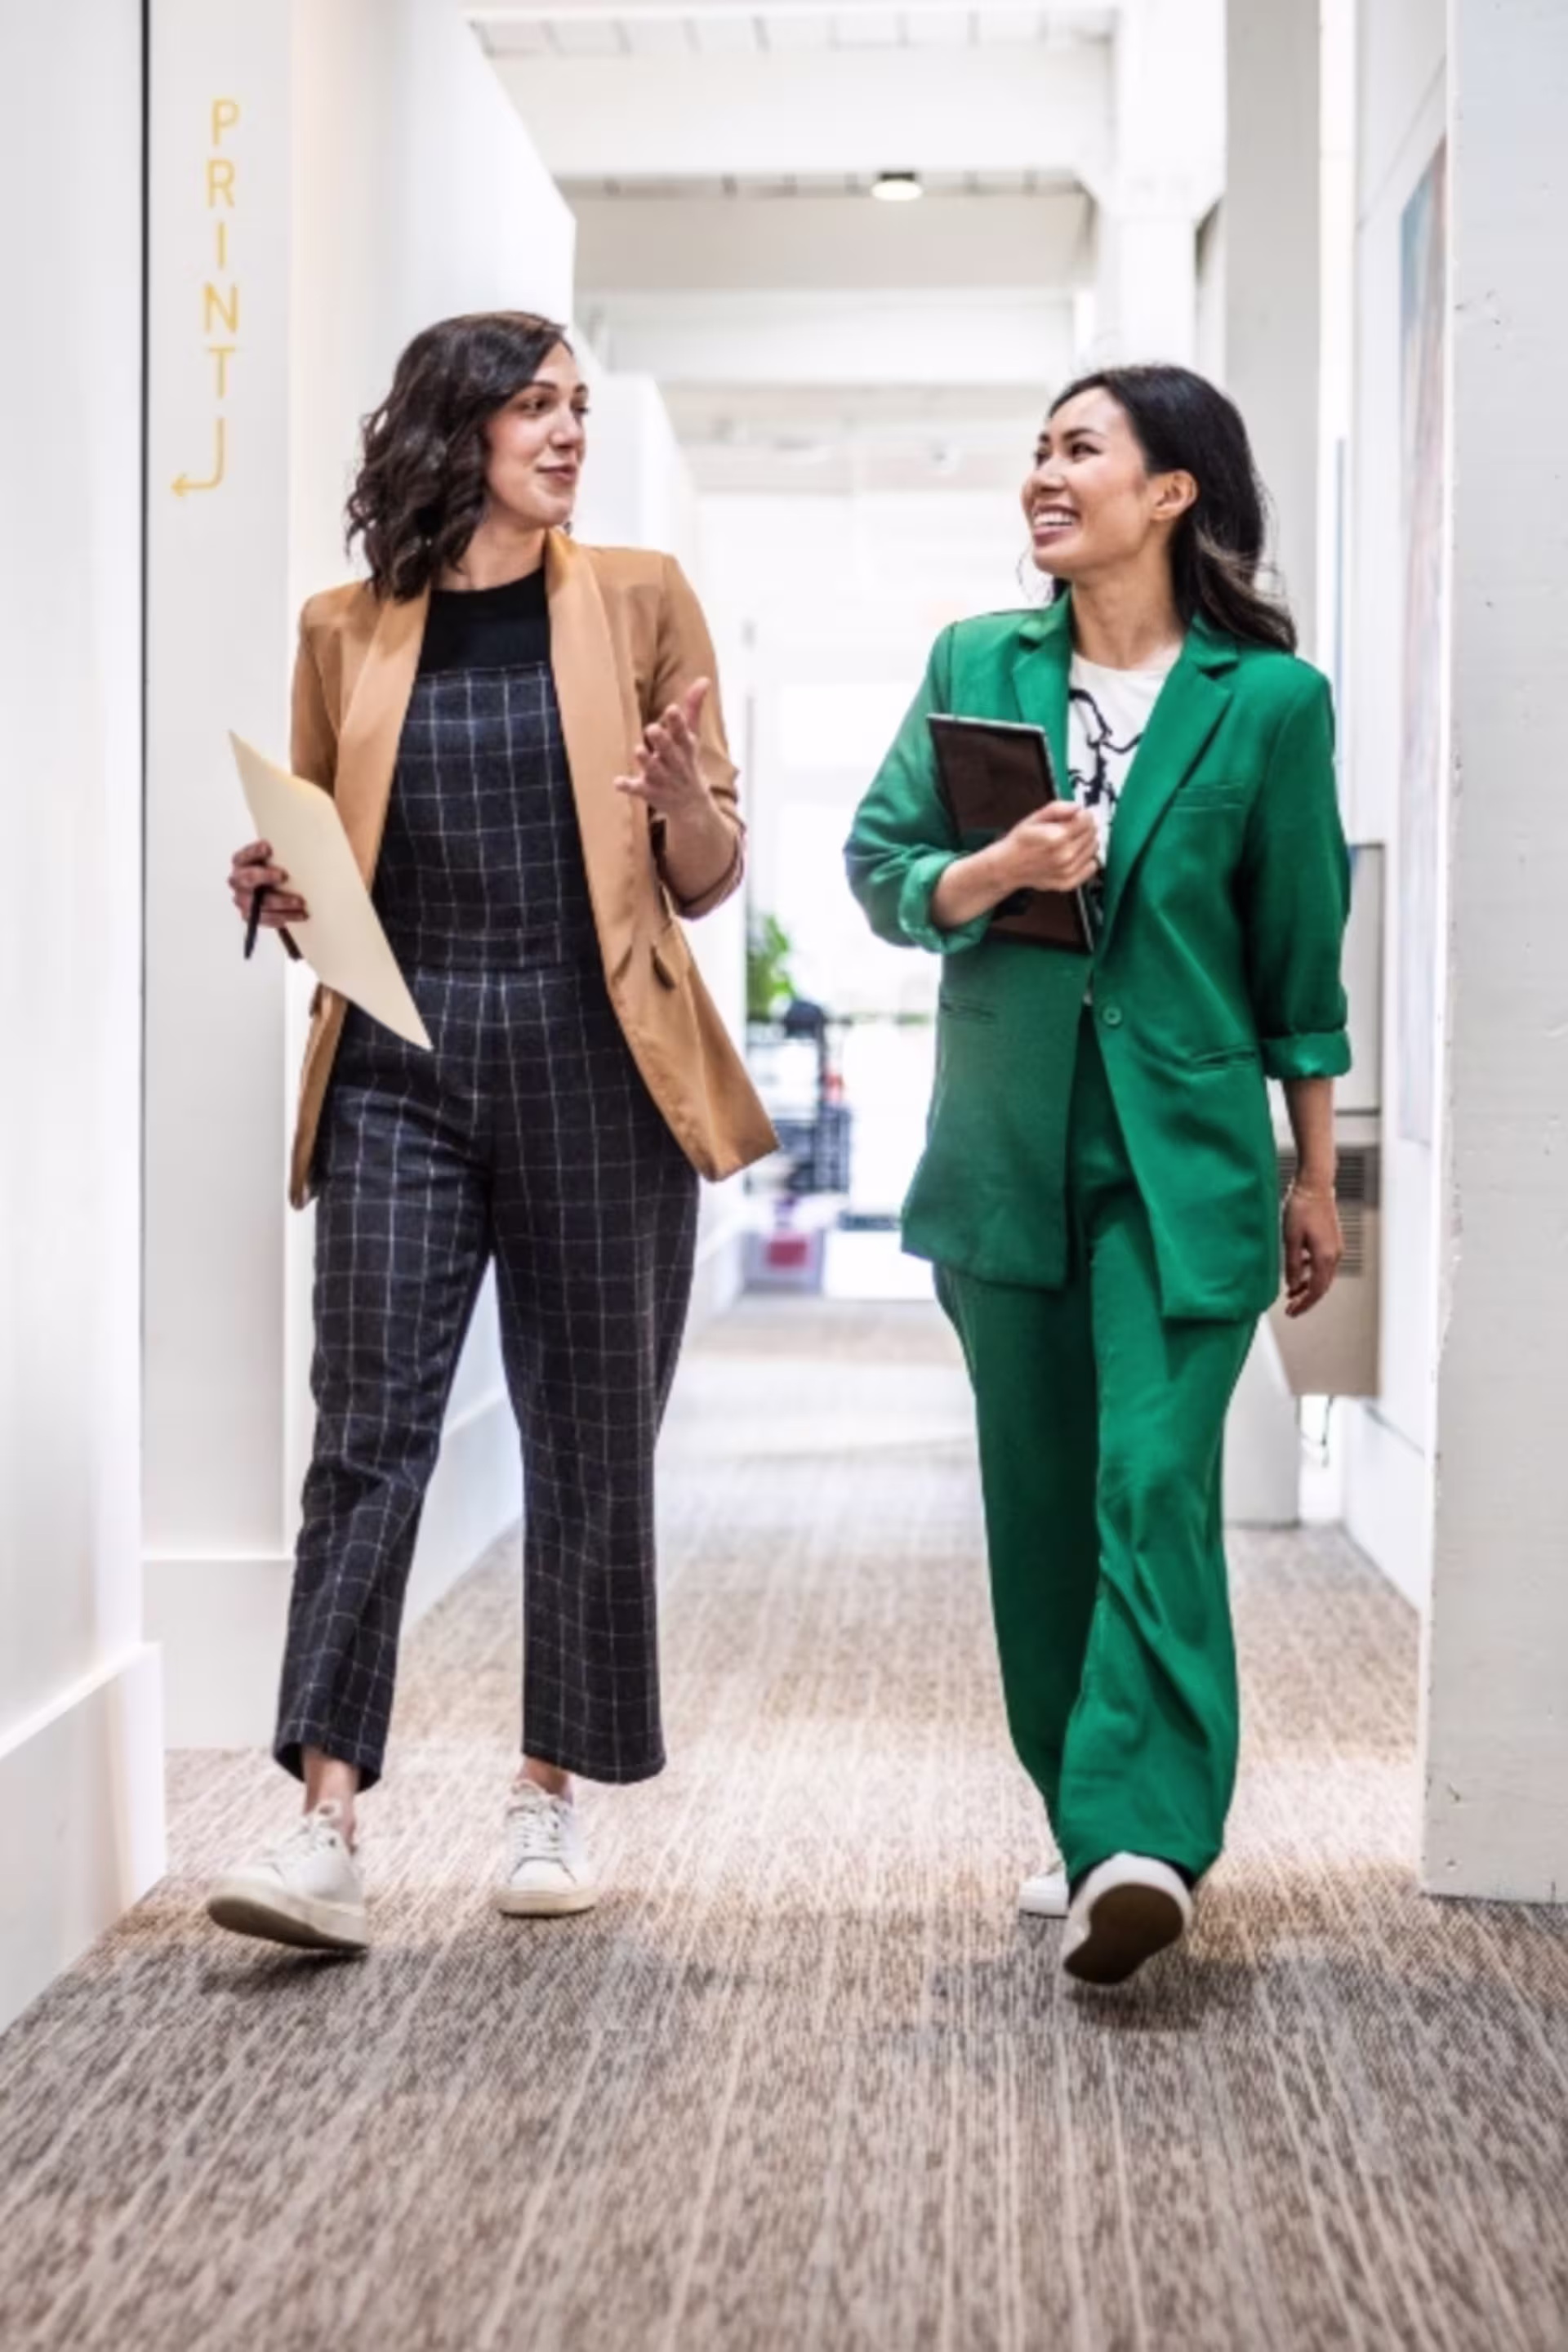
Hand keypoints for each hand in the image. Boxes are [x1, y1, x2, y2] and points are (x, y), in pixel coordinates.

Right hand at [229, 839, 307, 927]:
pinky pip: (265, 919)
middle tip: (283, 875)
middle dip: (265, 876)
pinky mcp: (250, 916)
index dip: (254, 852)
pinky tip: (299, 915)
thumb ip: (281, 852)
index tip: (268, 848)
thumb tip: (306, 842)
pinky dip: (283, 917)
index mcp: (241, 862)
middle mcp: (237, 880)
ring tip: (300, 902)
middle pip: (248, 879)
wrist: (272, 891)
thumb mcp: (275, 857)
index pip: (244, 855)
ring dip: (281, 903)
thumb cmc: (275, 869)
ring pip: (259, 903)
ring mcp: (242, 899)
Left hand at [614, 679, 713, 817]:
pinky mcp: (650, 792)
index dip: (677, 723)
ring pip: (654, 770)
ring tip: (638, 750)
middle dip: (662, 741)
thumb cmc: (687, 763)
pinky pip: (638, 790)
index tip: (671, 708)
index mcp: (685, 749)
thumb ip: (694, 709)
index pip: (682, 734)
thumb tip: (703, 679)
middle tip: (652, 728)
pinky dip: (628, 787)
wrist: (692, 806)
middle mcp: (675, 764)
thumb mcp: (693, 737)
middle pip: (669, 752)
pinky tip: (618, 783)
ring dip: (647, 761)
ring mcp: (662, 779)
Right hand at [995, 802, 1100, 895]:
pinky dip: (1087, 860)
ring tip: (1069, 842)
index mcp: (1057, 837)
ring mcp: (1067, 871)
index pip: (1087, 819)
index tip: (1076, 815)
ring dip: (1085, 843)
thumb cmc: (1022, 841)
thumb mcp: (1035, 817)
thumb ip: (1058, 808)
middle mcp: (1065, 855)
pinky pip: (1092, 868)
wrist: (1008, 866)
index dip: (1083, 814)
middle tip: (1071, 829)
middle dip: (1085, 828)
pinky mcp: (1068, 882)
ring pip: (1093, 849)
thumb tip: (1077, 807)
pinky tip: (1073, 856)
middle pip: (1092, 834)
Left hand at [1282, 1179, 1342, 1316]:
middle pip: (1322, 1285)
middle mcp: (1334, 1254)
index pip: (1317, 1290)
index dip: (1304, 1304)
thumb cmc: (1301, 1208)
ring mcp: (1335, 1246)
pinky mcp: (1331, 1239)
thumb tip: (1292, 1285)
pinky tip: (1299, 1271)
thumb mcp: (1290, 1239)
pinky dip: (1311, 1272)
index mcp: (1325, 1256)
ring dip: (1308, 1285)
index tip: (1291, 1313)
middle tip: (1290, 1308)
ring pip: (1322, 1275)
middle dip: (1306, 1298)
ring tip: (1291, 1292)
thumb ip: (1292, 1265)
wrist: (1315, 1184)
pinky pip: (1322, 1263)